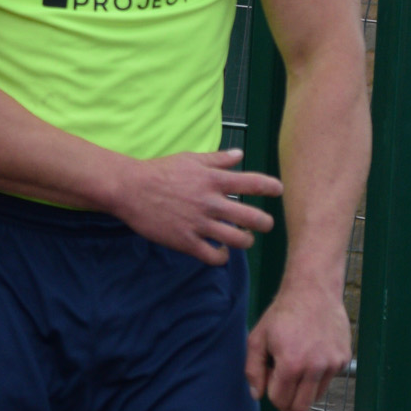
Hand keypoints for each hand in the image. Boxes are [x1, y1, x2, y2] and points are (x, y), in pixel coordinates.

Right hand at [109, 147, 280, 263]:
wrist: (131, 190)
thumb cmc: (161, 171)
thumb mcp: (190, 159)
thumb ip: (217, 159)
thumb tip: (239, 154)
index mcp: (213, 179)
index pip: (252, 183)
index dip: (270, 187)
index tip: (278, 190)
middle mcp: (210, 202)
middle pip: (251, 217)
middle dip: (265, 222)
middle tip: (266, 224)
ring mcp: (199, 224)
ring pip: (236, 240)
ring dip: (246, 241)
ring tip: (245, 238)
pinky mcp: (186, 242)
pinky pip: (213, 256)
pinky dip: (222, 256)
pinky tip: (222, 252)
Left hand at [245, 280, 351, 410]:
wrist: (313, 290)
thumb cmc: (282, 313)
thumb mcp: (257, 337)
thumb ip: (253, 369)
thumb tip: (257, 395)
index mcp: (291, 364)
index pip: (280, 400)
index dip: (271, 391)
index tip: (271, 375)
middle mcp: (315, 367)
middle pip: (301, 407)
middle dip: (288, 400)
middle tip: (283, 382)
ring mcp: (333, 364)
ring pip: (316, 396)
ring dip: (304, 388)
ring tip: (298, 363)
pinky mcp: (344, 359)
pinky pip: (329, 380)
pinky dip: (319, 374)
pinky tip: (313, 352)